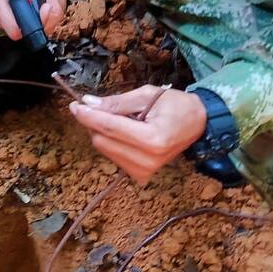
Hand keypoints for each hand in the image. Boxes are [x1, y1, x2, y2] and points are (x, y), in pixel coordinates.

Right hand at [0, 0, 65, 40]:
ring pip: (41, 26)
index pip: (8, 24)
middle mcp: (2, 12)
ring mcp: (17, 15)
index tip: (45, 7)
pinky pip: (47, 20)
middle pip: (28, 29)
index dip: (30, 21)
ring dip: (54, 7)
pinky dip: (56, 6)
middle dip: (47, 13)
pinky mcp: (29, 16)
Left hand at [68, 86, 207, 184]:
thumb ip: (117, 103)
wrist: (198, 124)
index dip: (88, 116)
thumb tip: (89, 103)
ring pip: (105, 149)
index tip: (75, 105)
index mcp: (153, 140)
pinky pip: (113, 156)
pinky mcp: (141, 176)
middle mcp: (148, 160)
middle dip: (94, 122)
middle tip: (97, 106)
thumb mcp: (147, 95)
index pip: (110, 128)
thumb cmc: (176, 105)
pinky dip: (112, 142)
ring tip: (122, 119)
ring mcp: (144, 171)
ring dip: (103, 132)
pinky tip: (126, 132)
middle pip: (103, 140)